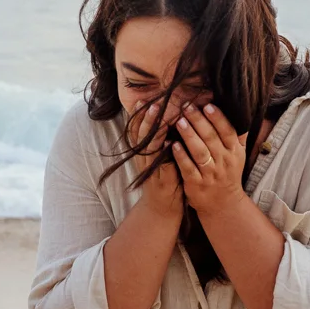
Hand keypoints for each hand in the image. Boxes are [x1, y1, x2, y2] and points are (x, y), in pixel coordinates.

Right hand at [129, 101, 182, 220]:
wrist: (163, 210)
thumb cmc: (165, 180)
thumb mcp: (160, 158)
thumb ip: (162, 140)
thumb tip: (168, 116)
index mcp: (144, 153)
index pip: (138, 130)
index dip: (140, 114)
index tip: (143, 98)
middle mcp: (145, 160)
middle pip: (142, 136)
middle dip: (147, 119)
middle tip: (153, 103)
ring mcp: (152, 171)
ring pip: (150, 148)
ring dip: (155, 133)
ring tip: (161, 118)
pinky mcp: (162, 181)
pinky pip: (162, 165)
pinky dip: (165, 153)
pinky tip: (171, 142)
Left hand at [171, 104, 247, 216]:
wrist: (223, 204)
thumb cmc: (228, 174)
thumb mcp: (238, 156)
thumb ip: (238, 136)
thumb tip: (242, 112)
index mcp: (234, 152)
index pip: (227, 131)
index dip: (218, 118)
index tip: (207, 105)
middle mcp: (224, 161)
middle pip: (211, 138)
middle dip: (198, 121)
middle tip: (187, 106)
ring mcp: (210, 173)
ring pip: (200, 152)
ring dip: (189, 136)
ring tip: (179, 121)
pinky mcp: (196, 183)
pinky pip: (188, 168)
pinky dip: (180, 156)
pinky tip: (172, 145)